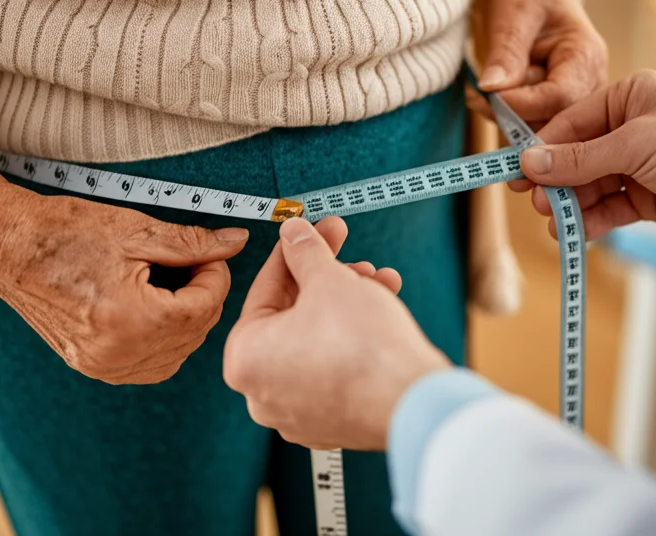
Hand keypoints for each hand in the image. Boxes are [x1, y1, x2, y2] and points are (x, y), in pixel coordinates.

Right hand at [0, 146, 248, 383]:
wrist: (9, 247)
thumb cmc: (67, 231)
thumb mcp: (136, 230)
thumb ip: (193, 243)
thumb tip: (237, 242)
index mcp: (131, 320)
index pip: (205, 307)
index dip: (215, 274)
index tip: (206, 251)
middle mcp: (117, 354)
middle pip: (195, 332)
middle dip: (202, 295)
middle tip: (188, 260)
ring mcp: (103, 366)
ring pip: (178, 352)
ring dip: (185, 319)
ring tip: (166, 282)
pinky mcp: (93, 367)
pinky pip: (151, 364)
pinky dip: (163, 338)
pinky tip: (152, 307)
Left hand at [224, 217, 449, 450]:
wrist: (411, 400)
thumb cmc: (361, 346)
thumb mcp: (328, 279)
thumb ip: (304, 252)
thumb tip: (294, 234)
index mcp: (244, 358)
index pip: (264, 289)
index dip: (292, 252)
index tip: (307, 233)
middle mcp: (262, 391)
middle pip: (293, 315)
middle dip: (325, 277)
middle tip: (343, 248)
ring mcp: (296, 412)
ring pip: (318, 338)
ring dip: (346, 302)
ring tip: (375, 279)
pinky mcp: (331, 422)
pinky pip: (334, 367)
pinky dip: (353, 338)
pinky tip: (381, 308)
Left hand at [467, 0, 607, 123]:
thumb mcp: (516, 13)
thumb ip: (507, 52)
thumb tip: (491, 88)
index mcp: (585, 55)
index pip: (560, 97)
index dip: (520, 104)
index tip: (484, 95)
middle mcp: (589, 82)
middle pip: (553, 119)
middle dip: (509, 114)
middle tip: (476, 96)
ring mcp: (575, 96)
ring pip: (540, 126)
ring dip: (504, 116)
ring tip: (479, 93)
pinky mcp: (557, 104)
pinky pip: (533, 120)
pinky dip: (506, 114)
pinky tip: (488, 96)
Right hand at [511, 70, 655, 243]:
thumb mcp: (638, 146)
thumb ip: (581, 158)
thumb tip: (531, 162)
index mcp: (628, 98)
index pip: (569, 124)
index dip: (540, 150)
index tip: (513, 173)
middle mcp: (630, 129)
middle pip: (575, 157)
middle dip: (554, 182)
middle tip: (536, 203)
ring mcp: (639, 166)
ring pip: (589, 186)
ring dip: (570, 206)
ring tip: (555, 224)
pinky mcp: (649, 198)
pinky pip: (608, 209)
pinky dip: (591, 221)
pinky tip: (576, 233)